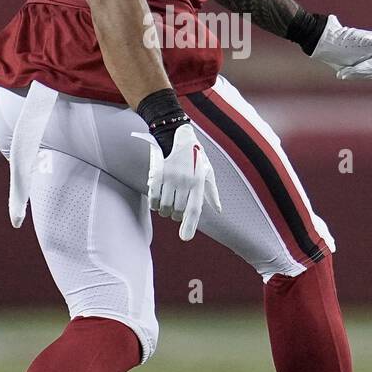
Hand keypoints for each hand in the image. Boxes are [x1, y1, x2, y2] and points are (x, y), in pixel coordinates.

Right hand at [132, 123, 221, 239]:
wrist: (174, 133)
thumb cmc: (193, 154)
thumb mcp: (207, 170)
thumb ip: (212, 192)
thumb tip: (218, 210)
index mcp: (198, 181)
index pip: (194, 210)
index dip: (189, 226)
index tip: (185, 238)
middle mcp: (185, 181)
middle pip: (178, 211)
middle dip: (176, 215)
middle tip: (176, 210)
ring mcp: (170, 178)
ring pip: (164, 207)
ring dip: (165, 210)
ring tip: (167, 202)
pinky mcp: (156, 175)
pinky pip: (153, 198)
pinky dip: (154, 204)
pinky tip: (157, 200)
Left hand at [311, 14, 371, 79]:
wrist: (321, 44)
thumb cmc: (340, 44)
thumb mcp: (359, 46)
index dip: (364, 68)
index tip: (348, 69)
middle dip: (358, 72)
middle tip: (343, 73)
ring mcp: (368, 55)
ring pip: (368, 74)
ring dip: (354, 74)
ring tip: (342, 71)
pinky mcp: (360, 62)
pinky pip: (362, 75)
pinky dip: (352, 74)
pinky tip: (342, 72)